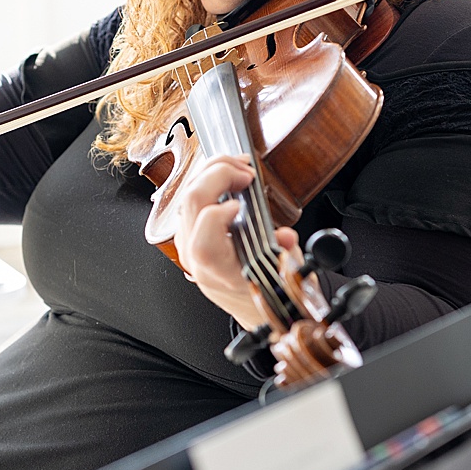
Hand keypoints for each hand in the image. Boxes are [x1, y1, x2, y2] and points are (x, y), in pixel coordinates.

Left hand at [173, 154, 297, 329]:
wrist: (250, 303)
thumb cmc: (264, 290)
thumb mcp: (284, 274)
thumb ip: (284, 254)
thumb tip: (285, 237)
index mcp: (218, 273)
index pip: (203, 243)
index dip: (217, 216)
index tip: (240, 204)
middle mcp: (196, 257)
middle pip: (191, 204)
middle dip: (218, 175)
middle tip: (246, 171)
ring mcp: (186, 241)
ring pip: (185, 194)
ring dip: (213, 171)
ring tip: (240, 166)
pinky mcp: (187, 229)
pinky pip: (190, 196)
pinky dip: (209, 178)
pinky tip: (229, 174)